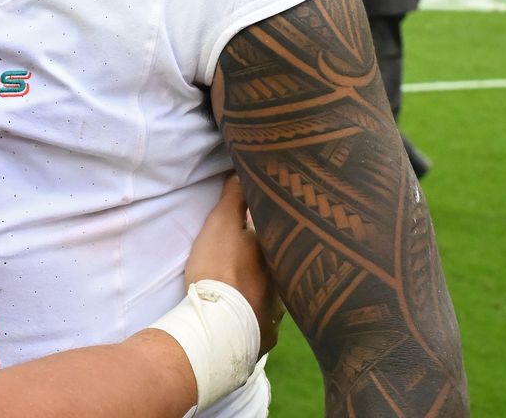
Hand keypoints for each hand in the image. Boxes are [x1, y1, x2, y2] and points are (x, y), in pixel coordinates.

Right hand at [185, 175, 281, 354]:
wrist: (219, 326)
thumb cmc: (220, 269)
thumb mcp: (222, 224)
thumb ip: (234, 197)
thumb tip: (246, 170)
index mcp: (278, 253)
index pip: (278, 233)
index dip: (268, 226)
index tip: (259, 221)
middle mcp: (286, 282)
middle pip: (279, 266)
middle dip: (271, 260)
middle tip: (252, 254)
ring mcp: (277, 311)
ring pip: (274, 294)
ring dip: (264, 289)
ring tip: (249, 285)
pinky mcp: (266, 336)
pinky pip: (263, 321)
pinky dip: (256, 315)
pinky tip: (248, 314)